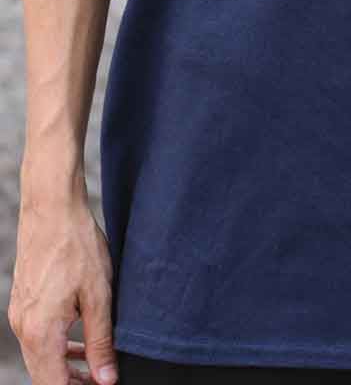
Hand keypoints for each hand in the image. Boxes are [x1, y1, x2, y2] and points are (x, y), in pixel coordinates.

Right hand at [7, 195, 117, 384]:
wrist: (52, 207)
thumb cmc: (77, 245)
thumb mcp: (99, 295)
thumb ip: (101, 341)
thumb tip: (106, 379)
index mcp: (41, 332)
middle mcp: (24, 327)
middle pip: (44, 376)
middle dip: (71, 384)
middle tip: (102, 381)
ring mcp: (20, 314)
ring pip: (40, 357)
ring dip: (64, 367)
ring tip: (95, 368)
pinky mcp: (23, 301)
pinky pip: (37, 336)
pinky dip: (57, 346)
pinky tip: (79, 342)